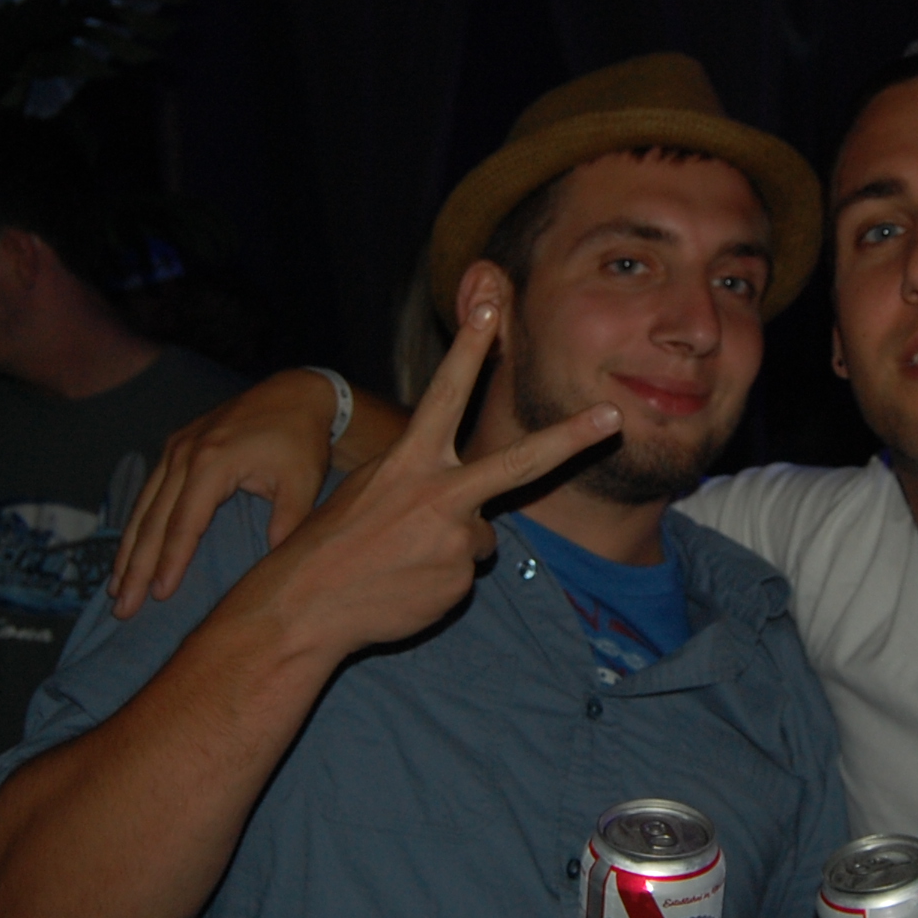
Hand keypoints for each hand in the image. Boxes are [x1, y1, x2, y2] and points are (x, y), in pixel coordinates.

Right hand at [112, 371, 341, 617]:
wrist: (295, 394)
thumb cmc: (301, 441)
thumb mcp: (302, 483)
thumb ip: (287, 523)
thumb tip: (275, 566)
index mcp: (213, 462)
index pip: (184, 523)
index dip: (171, 562)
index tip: (160, 596)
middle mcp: (184, 453)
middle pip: (154, 520)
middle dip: (137, 567)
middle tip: (123, 607)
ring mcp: (176, 447)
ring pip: (144, 507)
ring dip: (128, 550)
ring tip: (116, 588)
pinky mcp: (176, 446)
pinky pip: (149, 491)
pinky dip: (137, 524)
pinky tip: (128, 551)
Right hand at [229, 302, 619, 660]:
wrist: (304, 606)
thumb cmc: (332, 542)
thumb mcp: (370, 489)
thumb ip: (423, 478)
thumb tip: (468, 500)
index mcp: (408, 461)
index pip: (445, 394)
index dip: (469, 350)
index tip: (492, 311)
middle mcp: (437, 494)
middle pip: (519, 462)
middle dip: (571, 437)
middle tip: (612, 418)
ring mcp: (453, 540)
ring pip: (480, 536)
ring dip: (451, 546)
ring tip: (402, 558)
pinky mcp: (458, 582)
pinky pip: (464, 573)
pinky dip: (440, 579)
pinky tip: (404, 585)